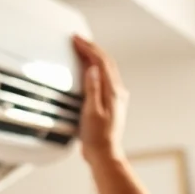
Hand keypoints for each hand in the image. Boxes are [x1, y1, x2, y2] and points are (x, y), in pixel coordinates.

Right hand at [72, 35, 128, 162]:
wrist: (104, 154)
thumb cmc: (97, 138)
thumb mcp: (91, 112)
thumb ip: (92, 89)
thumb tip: (92, 68)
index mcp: (113, 92)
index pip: (101, 62)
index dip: (89, 48)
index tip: (77, 39)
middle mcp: (117, 92)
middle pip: (106, 62)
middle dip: (91, 48)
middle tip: (78, 39)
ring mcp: (116, 97)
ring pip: (106, 68)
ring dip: (94, 56)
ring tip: (82, 48)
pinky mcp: (112, 102)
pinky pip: (105, 77)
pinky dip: (96, 67)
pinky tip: (89, 68)